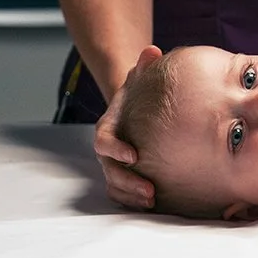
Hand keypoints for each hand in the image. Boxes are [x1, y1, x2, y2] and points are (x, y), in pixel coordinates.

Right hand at [92, 47, 159, 208]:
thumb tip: (152, 51)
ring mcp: (114, 163)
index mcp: (109, 126)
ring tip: (152, 201)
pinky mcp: (124, 174)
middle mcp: (108, 148)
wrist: (134, 107)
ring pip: (114, 185)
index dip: (115, 149)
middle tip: (149, 190)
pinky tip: (155, 206)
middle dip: (127, 181)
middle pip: (109, 170)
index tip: (133, 155)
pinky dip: (133, 200)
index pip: (103, 140)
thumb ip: (144, 66)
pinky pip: (122, 192)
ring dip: (131, 195)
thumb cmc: (139, 92)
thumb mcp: (140, 77)